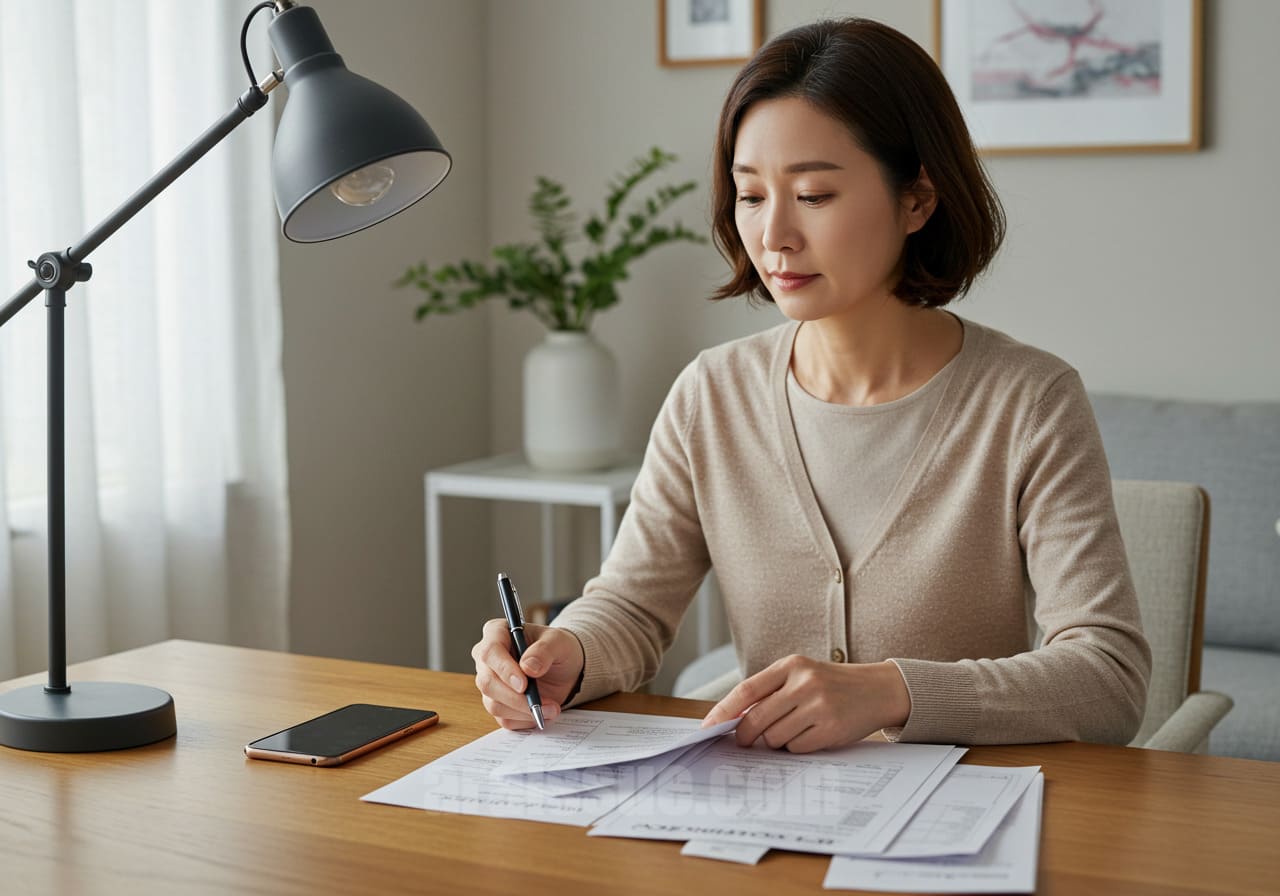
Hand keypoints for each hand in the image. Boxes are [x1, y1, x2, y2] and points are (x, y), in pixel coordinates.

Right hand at [472, 618, 584, 729]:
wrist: (564, 669)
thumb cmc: (558, 648)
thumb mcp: (559, 642)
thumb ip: (544, 650)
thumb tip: (528, 667)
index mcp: (496, 633)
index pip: (490, 652)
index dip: (505, 670)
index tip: (524, 685)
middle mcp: (487, 659)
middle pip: (487, 682)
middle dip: (515, 698)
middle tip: (542, 703)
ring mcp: (489, 683)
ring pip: (494, 704)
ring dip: (524, 711)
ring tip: (552, 708)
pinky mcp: (497, 703)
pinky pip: (504, 718)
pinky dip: (525, 719)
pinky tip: (543, 712)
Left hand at [701, 655, 910, 752]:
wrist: (878, 689)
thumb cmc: (832, 684)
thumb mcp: (802, 675)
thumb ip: (770, 692)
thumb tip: (733, 720)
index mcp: (791, 665)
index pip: (747, 690)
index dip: (723, 711)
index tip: (707, 727)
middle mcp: (804, 683)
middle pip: (756, 719)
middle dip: (745, 735)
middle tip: (745, 741)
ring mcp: (818, 706)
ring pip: (774, 737)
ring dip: (775, 741)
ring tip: (792, 729)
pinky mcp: (831, 728)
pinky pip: (796, 748)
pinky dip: (796, 747)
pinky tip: (810, 735)